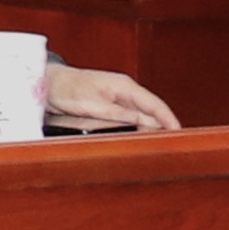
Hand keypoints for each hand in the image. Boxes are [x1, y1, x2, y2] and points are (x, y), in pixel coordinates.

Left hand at [42, 65, 182, 132]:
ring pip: (142, 115)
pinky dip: (138, 127)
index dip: (169, 119)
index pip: (155, 104)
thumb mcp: (94, 105)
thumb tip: (145, 123)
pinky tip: (140, 137)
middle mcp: (125, 91)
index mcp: (124, 86)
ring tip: (158, 145)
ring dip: (151, 128)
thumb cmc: (67, 89)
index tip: (179, 133)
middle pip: (152, 111)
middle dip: (163, 127)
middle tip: (170, 146)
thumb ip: (119, 114)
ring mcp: (119, 97)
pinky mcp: (111, 105)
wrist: (49, 83)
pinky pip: (131, 117)